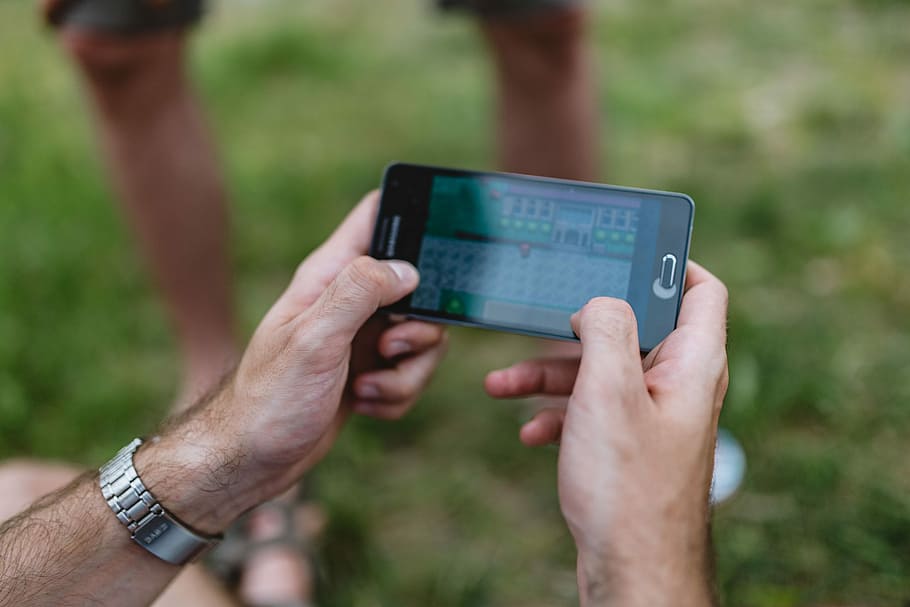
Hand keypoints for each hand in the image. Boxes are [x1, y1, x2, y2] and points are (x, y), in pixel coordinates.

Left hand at [136, 192, 446, 532]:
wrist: (252, 460)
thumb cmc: (270, 398)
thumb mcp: (314, 338)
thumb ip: (359, 292)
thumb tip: (408, 269)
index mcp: (330, 276)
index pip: (376, 216)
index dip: (412, 217)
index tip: (435, 248)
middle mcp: (349, 302)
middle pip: (420, 287)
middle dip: (420, 327)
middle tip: (388, 348)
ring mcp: (362, 337)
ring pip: (422, 338)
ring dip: (407, 372)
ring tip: (365, 388)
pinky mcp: (370, 372)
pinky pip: (410, 373)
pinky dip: (396, 395)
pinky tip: (362, 404)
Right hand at [485, 262, 727, 604]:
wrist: (631, 571)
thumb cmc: (627, 488)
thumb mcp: (608, 391)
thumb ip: (606, 328)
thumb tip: (601, 300)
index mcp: (690, 363)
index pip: (701, 289)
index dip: (670, 262)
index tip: (625, 251)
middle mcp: (677, 385)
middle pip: (632, 328)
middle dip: (577, 325)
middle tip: (542, 315)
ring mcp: (652, 416)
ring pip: (602, 371)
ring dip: (551, 371)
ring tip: (501, 383)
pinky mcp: (628, 444)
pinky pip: (593, 409)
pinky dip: (560, 410)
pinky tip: (530, 428)